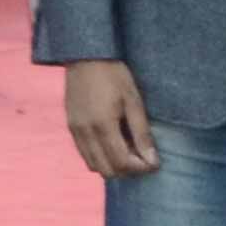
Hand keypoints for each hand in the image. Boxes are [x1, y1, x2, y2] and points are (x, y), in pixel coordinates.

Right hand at [64, 61, 162, 178]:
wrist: (84, 56)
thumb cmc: (114, 74)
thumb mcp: (133, 101)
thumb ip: (141, 133)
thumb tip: (152, 160)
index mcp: (102, 125)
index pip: (121, 162)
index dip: (140, 168)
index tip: (154, 163)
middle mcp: (85, 132)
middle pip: (106, 170)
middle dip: (127, 170)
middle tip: (142, 157)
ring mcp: (75, 131)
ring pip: (93, 165)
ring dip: (112, 165)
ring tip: (128, 151)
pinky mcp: (70, 127)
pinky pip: (84, 153)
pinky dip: (100, 157)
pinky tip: (113, 143)